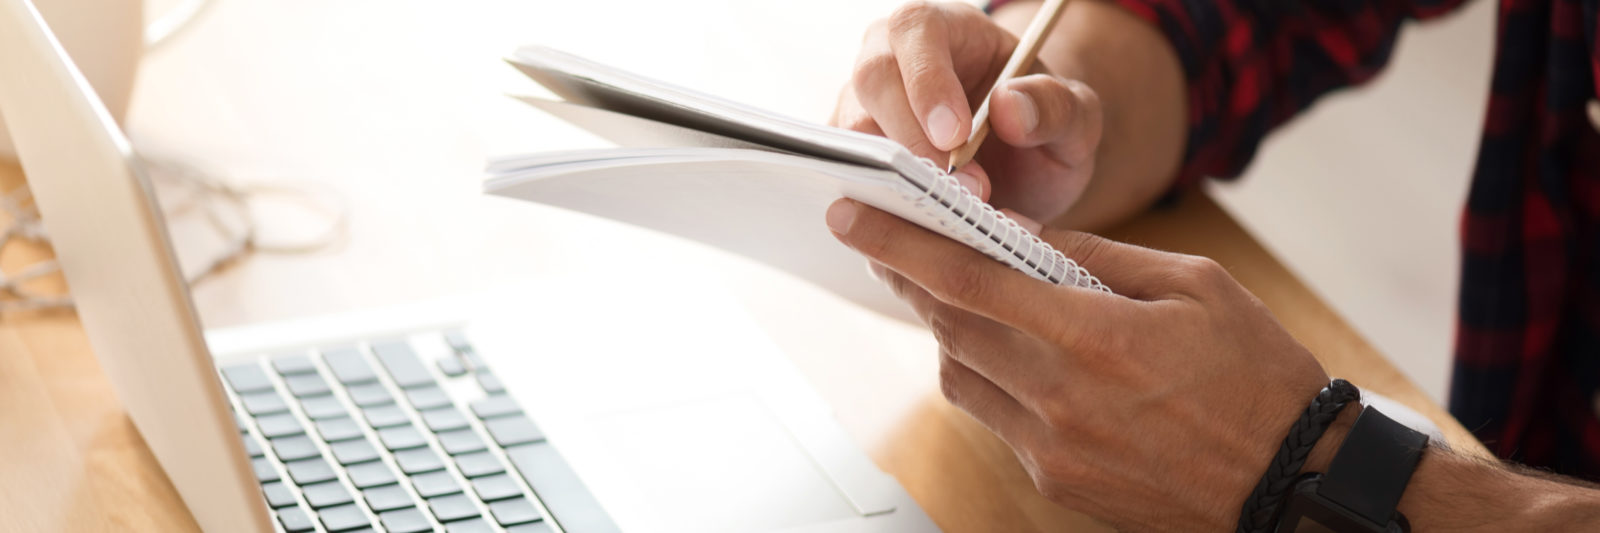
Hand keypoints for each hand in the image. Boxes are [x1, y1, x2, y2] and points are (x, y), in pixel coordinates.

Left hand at [824, 198, 1331, 529]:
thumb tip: (1020, 233)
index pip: (968, 281)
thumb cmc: (1254, 376)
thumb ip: (1096, 258)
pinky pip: (991, 418)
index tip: (854, 218)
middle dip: (910, 280)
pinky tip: (1009, 355)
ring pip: (958, 375)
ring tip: (957, 296)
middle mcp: (1061, 397)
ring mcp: (1052, 447)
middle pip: (949, 326)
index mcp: (1096, 337)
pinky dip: (984, 377)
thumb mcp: (1190, 286)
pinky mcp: (1053, 481)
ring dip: (948, 330)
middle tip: (890, 246)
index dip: (900, 246)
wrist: (1291, 479)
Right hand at [830, 1, 1102, 221]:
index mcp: (943, 29)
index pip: (917, 32)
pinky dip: (887, 214)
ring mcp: (864, 110)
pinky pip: (851, 184)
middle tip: (965, 189)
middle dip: (912, 140)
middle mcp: (890, 60)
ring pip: (852, 137)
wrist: (1024, 172)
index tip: (956, 136)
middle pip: (872, 81)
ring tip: (956, 218)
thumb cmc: (1044, 130)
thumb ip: (1056, 107)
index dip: (928, 81)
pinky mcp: (856, 161)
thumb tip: (1008, 107)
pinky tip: (930, 235)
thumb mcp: (1075, 117)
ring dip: (899, 183)